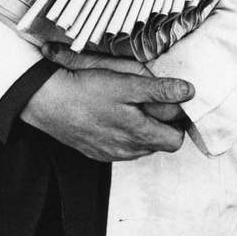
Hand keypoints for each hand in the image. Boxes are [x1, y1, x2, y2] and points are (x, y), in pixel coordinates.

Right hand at [21, 58, 193, 161]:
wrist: (49, 101)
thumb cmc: (87, 89)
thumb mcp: (126, 83)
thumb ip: (159, 90)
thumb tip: (187, 91)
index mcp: (139, 133)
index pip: (176, 138)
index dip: (178, 119)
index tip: (173, 100)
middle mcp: (128, 149)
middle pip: (160, 142)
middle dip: (162, 122)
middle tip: (153, 98)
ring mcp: (111, 152)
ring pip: (140, 144)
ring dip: (142, 127)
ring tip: (131, 103)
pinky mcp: (97, 151)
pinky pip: (121, 145)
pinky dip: (124, 131)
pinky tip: (113, 112)